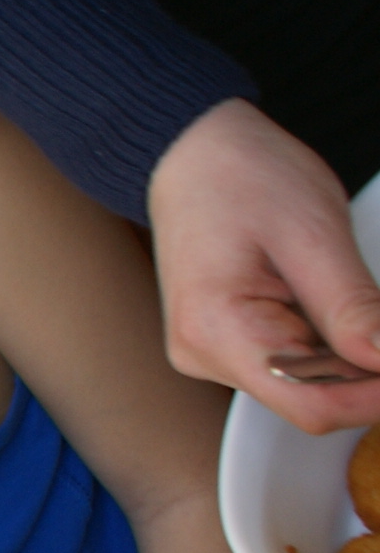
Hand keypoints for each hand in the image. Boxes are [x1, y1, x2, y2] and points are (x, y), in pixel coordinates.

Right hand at [148, 99, 379, 429]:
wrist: (191, 148)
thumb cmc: (238, 174)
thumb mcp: (312, 234)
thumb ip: (355, 310)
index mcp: (215, 331)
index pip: (313, 405)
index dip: (379, 395)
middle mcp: (203, 353)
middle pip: (312, 399)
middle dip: (368, 368)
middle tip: (378, 310)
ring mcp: (210, 351)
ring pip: (307, 385)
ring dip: (349, 354)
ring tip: (343, 290)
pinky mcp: (224, 342)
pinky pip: (293, 364)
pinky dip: (328, 342)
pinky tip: (323, 298)